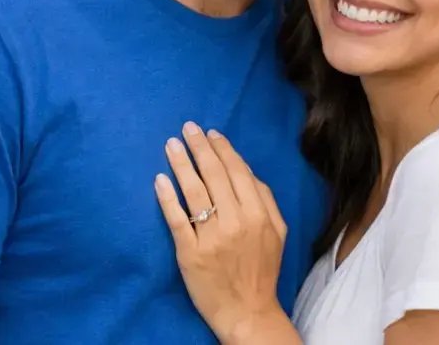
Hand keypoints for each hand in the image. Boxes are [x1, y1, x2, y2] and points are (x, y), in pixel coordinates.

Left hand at [155, 122, 298, 344]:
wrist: (248, 310)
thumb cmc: (262, 270)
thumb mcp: (278, 232)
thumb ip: (266, 200)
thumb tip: (247, 172)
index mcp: (259, 214)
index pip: (238, 172)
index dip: (223, 149)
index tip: (210, 133)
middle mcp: (236, 222)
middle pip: (215, 176)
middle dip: (200, 148)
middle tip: (187, 129)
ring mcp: (212, 237)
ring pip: (195, 192)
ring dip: (181, 164)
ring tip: (171, 145)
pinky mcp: (190, 253)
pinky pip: (177, 219)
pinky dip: (168, 198)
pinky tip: (160, 179)